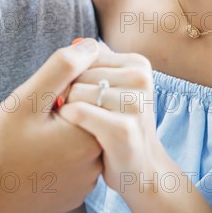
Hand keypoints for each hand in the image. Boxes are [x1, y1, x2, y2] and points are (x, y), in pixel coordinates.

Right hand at [0, 38, 102, 212]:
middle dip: (65, 106)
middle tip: (33, 120)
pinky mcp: (73, 193)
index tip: (41, 98)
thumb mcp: (26, 99)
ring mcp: (85, 183)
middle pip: (89, 113)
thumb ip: (62, 68)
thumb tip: (91, 44)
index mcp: (91, 138)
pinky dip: (58, 149)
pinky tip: (33, 155)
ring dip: (61, 127)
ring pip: (80, 135)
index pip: (94, 90)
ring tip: (30, 138)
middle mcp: (96, 164)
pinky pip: (73, 159)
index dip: (66, 84)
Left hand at [59, 44, 160, 195]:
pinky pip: (76, 112)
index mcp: (139, 64)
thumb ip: (98, 62)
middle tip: (85, 114)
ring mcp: (135, 104)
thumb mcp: (115, 87)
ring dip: (69, 110)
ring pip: (75, 92)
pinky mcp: (123, 129)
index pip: (86, 56)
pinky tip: (78, 133)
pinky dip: (68, 121)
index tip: (85, 97)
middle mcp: (141, 79)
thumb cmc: (120, 124)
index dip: (75, 77)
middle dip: (71, 93)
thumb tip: (75, 42)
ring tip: (84, 125)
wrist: (143, 170)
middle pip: (79, 73)